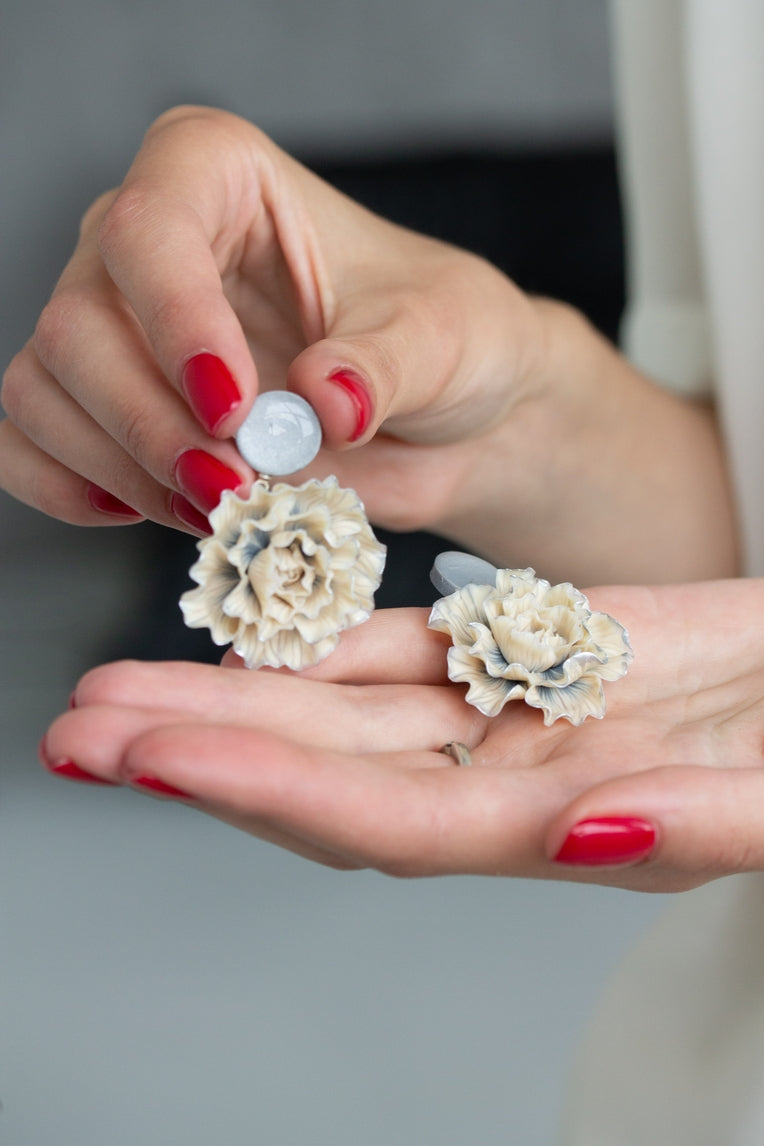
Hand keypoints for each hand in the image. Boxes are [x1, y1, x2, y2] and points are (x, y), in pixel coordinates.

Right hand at [1, 104, 734, 582]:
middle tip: (236, 488)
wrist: (448, 419)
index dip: (176, 323)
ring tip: (222, 508)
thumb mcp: (443, 338)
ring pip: (46, 393)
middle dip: (153, 427)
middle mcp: (148, 246)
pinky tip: (146, 511)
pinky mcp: (109, 409)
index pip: (149, 229)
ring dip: (125, 469)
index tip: (237, 411)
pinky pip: (32, 447)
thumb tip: (320, 401)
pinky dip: (71, 491)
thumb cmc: (448, 344)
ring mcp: (118, 330)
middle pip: (79, 326)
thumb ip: (382, 365)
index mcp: (217, 177)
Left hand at [39, 579, 763, 890]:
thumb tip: (580, 838)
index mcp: (570, 830)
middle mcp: (513, 781)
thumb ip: (697, 824)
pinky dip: (325, 641)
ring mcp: (508, 715)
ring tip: (119, 685)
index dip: (275, 792)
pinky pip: (407, 648)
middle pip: (332, 772)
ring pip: (345, 707)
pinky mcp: (524, 651)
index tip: (163, 757)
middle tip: (82, 730)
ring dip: (230, 693)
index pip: (393, 821)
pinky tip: (249, 630)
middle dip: (204, 751)